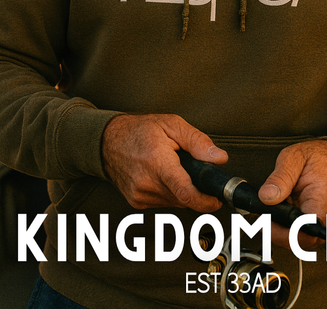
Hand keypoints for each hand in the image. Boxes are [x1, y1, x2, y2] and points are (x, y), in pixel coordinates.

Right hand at [101, 113, 227, 211]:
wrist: (108, 141)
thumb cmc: (139, 131)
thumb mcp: (172, 124)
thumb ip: (198, 142)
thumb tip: (219, 158)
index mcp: (158, 163)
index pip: (185, 192)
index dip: (205, 201)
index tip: (216, 200)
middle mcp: (147, 183)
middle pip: (184, 198)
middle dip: (195, 187)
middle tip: (194, 170)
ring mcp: (140, 195)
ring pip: (175, 202)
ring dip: (182, 189)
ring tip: (174, 168)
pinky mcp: (137, 202)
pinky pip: (164, 202)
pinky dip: (170, 191)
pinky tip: (163, 175)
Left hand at [258, 140, 326, 248]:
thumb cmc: (318, 158)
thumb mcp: (293, 158)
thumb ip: (280, 177)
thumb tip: (266, 197)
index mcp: (321, 201)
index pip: (305, 230)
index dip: (281, 233)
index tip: (264, 222)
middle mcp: (326, 219)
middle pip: (297, 240)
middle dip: (274, 231)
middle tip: (260, 214)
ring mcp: (322, 225)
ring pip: (296, 240)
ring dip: (278, 229)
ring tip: (271, 209)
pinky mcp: (316, 227)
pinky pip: (298, 234)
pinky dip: (284, 226)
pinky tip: (279, 212)